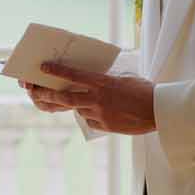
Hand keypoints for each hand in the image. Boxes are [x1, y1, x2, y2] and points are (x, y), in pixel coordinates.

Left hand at [23, 61, 157, 134]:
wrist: (158, 111)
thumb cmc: (144, 91)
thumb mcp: (124, 78)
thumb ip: (105, 81)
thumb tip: (92, 82)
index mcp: (103, 82)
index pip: (73, 75)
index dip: (56, 71)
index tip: (43, 68)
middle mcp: (97, 98)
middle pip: (64, 98)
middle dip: (47, 95)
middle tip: (35, 92)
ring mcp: (99, 114)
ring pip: (77, 110)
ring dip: (75, 105)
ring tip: (82, 102)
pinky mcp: (104, 126)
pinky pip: (90, 121)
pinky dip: (91, 117)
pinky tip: (103, 114)